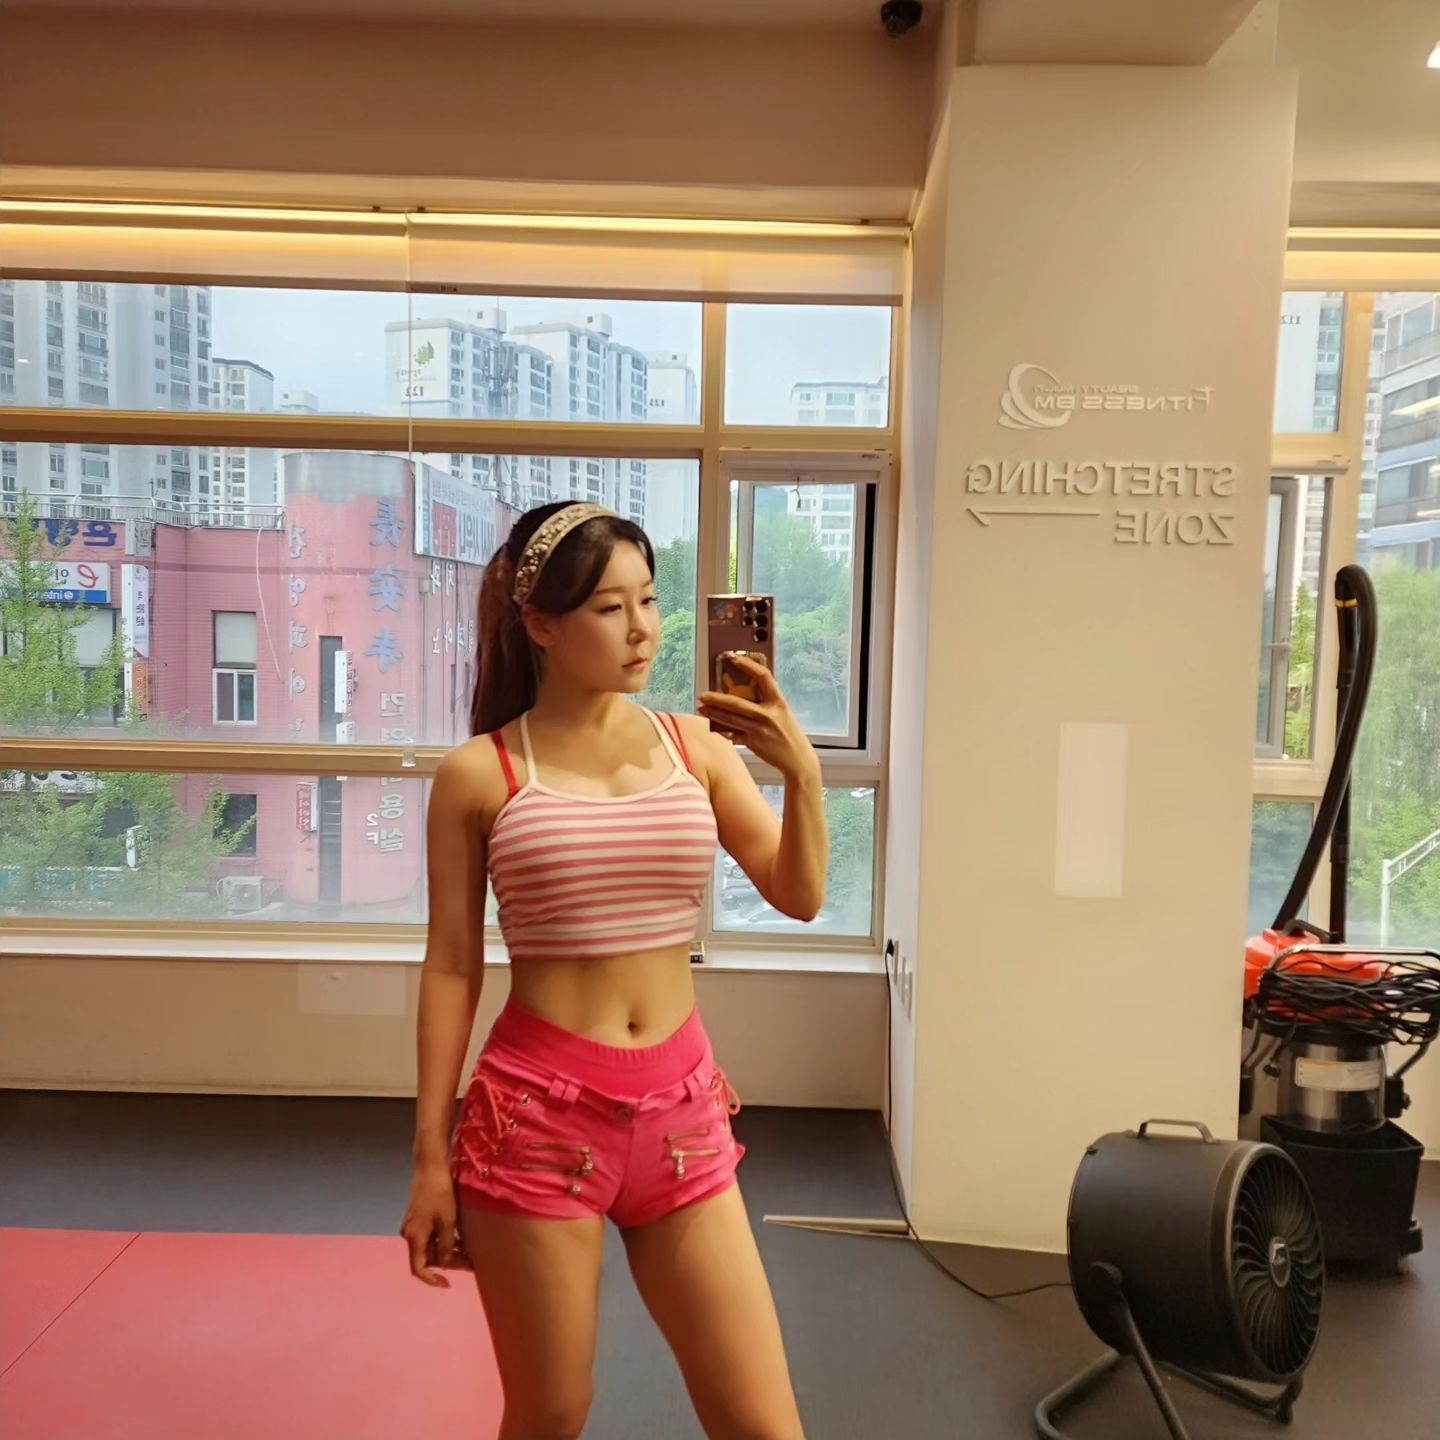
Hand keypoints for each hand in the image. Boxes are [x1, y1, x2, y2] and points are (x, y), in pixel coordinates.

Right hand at [400, 1163, 470, 1287]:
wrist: (430, 1167)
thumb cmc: (439, 1193)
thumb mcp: (447, 1221)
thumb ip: (446, 1245)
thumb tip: (445, 1263)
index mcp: (414, 1237)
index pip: (418, 1268)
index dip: (431, 1280)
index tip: (446, 1284)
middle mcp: (409, 1234)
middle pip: (427, 1257)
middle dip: (447, 1263)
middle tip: (470, 1265)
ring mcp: (413, 1225)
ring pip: (430, 1246)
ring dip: (447, 1251)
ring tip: (469, 1254)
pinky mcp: (418, 1218)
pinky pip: (430, 1236)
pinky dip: (443, 1241)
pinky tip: (459, 1241)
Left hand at [698, 654, 818, 781]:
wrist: (798, 759)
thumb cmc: (789, 734)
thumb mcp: (781, 712)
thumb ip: (765, 703)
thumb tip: (740, 693)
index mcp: (779, 701)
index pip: (763, 676)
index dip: (747, 665)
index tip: (733, 658)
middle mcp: (769, 714)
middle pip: (737, 702)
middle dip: (716, 698)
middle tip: (703, 694)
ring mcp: (760, 729)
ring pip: (730, 719)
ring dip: (713, 713)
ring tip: (702, 708)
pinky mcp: (753, 743)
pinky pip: (733, 734)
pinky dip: (723, 730)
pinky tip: (714, 726)